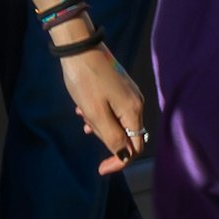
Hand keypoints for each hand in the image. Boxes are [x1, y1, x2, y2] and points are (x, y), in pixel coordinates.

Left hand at [62, 39, 151, 175]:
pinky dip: (101, 114)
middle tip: (86, 129)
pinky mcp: (121, 87)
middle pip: (128, 135)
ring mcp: (129, 93)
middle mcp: (136, 103)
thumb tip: (125, 156)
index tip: (100, 169)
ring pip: (119, 122)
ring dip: (101, 126)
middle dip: (107, 139)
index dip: (119, 161)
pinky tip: (84, 107)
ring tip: (82, 116)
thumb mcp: (96, 113)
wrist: (81, 49)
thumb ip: (112, 136)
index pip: (135, 148)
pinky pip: (114, 110)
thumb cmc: (87, 83)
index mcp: (133, 112)